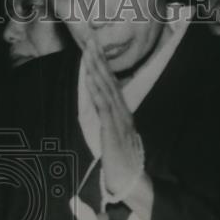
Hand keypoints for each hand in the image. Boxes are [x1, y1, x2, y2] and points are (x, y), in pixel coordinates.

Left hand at [81, 38, 144, 197]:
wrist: (130, 179)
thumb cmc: (121, 161)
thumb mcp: (115, 136)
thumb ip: (110, 122)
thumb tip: (104, 111)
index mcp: (122, 112)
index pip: (112, 83)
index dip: (103, 64)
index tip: (95, 48)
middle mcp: (122, 112)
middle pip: (110, 81)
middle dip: (99, 59)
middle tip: (91, 40)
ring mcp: (119, 119)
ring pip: (106, 89)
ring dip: (97, 70)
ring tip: (88, 53)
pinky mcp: (113, 129)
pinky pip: (104, 106)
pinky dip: (97, 91)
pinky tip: (90, 78)